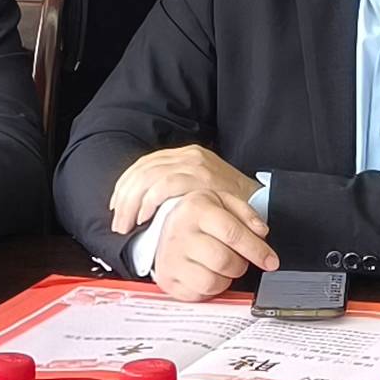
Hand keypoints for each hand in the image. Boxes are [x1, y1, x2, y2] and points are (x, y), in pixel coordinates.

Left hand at [107, 145, 255, 237]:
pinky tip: (145, 217)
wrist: (263, 201)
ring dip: (132, 203)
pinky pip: (166, 186)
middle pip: (143, 170)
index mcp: (185, 155)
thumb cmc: (230, 203)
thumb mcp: (201, 187)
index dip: (125, 185)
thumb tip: (145, 203)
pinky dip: (150, 202)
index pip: (145, 164)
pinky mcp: (202, 179)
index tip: (117, 206)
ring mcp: (196, 166)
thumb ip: (178, 188)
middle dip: (124, 197)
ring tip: (127, 224)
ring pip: (149, 177)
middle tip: (119, 222)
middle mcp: (189, 155)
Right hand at [144, 189, 276, 298]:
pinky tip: (208, 273)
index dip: (257, 250)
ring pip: (212, 282)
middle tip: (239, 259)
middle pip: (224, 261)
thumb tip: (261, 233)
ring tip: (222, 266)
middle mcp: (180, 233)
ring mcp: (170, 258)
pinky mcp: (167, 280)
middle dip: (240, 264)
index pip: (232, 233)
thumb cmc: (198, 216)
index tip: (271, 261)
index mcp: (196, 208)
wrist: (165, 226)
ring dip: (226, 278)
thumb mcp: (223, 202)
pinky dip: (210, 289)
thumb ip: (246, 213)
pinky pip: (199, 295)